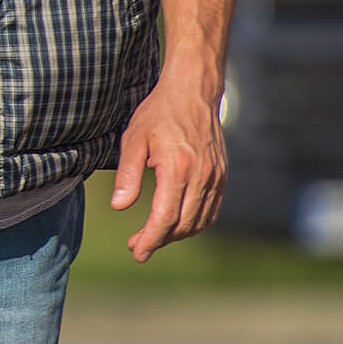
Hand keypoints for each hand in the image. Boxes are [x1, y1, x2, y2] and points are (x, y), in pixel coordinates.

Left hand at [110, 64, 226, 262]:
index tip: (136, 251)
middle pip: (183, 224)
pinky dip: (193, 222)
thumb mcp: (133, 139)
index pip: (165, 216)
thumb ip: (127, 175)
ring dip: (176, 234)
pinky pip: (210, 210)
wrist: (192, 92)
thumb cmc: (158, 113)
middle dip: (159, 240)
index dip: (150, 239)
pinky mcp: (222, 175)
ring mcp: (216, 177)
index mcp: (178, 167)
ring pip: (199, 221)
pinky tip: (174, 223)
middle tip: (137, 247)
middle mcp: (202, 175)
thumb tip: (120, 207)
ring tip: (153, 237)